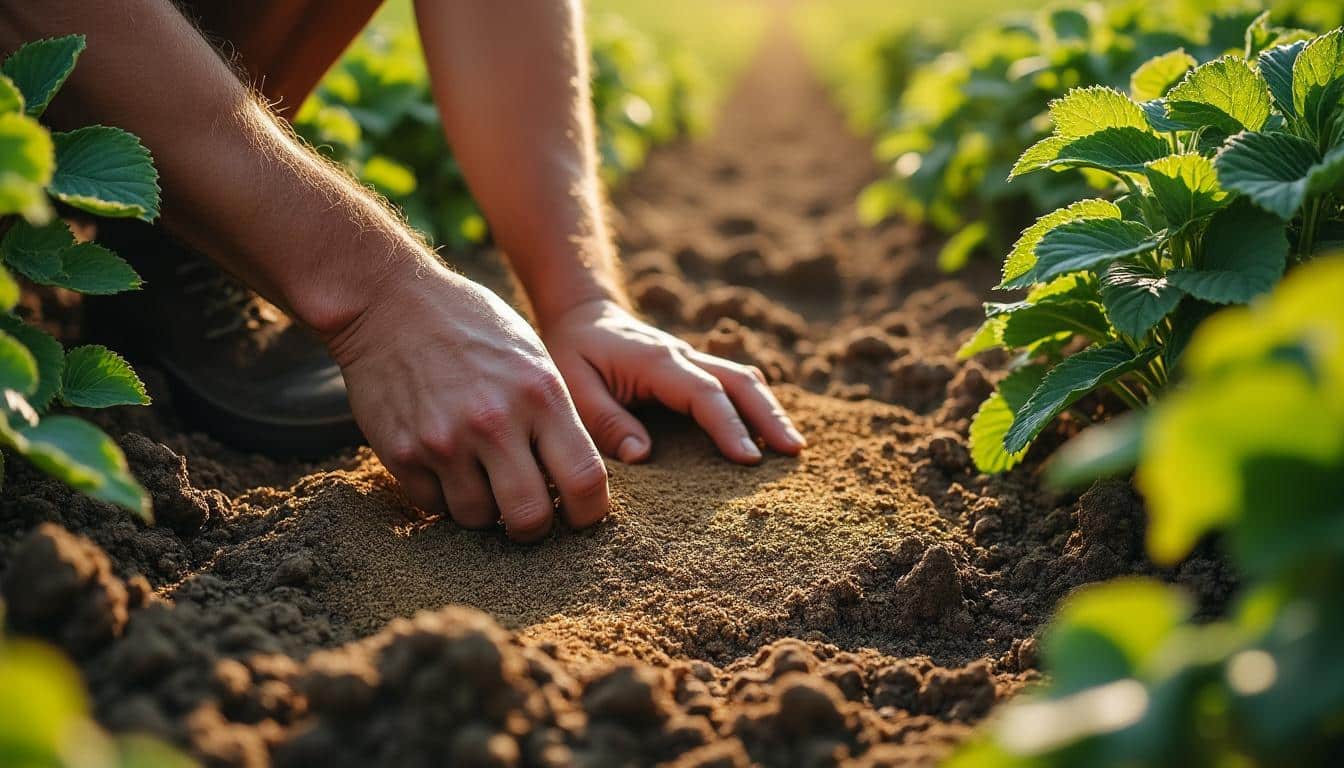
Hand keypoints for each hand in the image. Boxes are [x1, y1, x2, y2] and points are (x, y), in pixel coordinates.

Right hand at [326, 260, 608, 541]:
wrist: (389, 302)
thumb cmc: (472, 328)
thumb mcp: (532, 358)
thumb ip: (555, 417)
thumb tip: (575, 480)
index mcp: (541, 395)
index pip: (585, 481)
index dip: (589, 512)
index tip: (580, 515)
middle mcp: (495, 423)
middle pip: (530, 519)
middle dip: (535, 527)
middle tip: (529, 514)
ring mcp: (445, 442)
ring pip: (478, 519)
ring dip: (485, 510)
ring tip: (481, 477)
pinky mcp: (403, 453)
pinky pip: (434, 505)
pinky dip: (444, 496)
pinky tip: (445, 464)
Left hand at [539, 299, 806, 463]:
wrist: (581, 314)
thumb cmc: (573, 353)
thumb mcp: (574, 387)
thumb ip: (606, 421)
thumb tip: (643, 455)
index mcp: (657, 362)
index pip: (704, 394)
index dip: (729, 426)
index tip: (748, 459)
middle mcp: (684, 355)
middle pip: (741, 381)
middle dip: (769, 416)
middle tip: (793, 451)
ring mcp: (693, 359)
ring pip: (745, 379)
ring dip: (770, 410)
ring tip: (792, 446)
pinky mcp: (694, 368)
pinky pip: (735, 382)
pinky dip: (757, 404)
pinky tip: (767, 431)